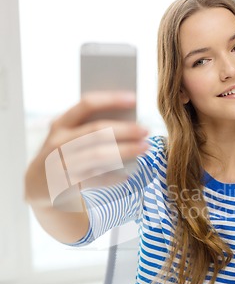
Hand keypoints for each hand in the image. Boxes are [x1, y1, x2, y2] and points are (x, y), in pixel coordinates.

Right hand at [26, 91, 148, 210]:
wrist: (39, 185)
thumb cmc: (63, 155)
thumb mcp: (68, 137)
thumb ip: (89, 128)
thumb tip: (128, 121)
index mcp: (60, 124)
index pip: (86, 104)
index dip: (111, 99)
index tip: (134, 99)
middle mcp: (58, 141)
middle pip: (97, 131)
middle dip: (125, 130)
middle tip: (146, 130)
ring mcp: (59, 163)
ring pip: (98, 155)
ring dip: (125, 151)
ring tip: (144, 148)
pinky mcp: (64, 184)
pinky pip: (94, 179)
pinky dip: (113, 177)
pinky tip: (127, 175)